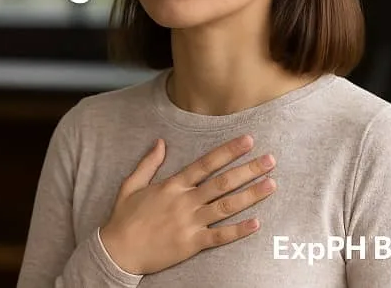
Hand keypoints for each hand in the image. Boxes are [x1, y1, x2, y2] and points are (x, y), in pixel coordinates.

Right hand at [99, 135, 274, 274]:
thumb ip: (149, 163)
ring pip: (226, 206)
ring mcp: (189, 223)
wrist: (118, 250)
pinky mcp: (191, 244)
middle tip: (270, 160)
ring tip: (271, 184)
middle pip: (222, 182)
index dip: (228, 151)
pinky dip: (238, 230)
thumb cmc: (124, 217)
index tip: (248, 140)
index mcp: (172, 185)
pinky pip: (220, 236)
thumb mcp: (131, 184)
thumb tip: (160, 142)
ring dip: (251, 195)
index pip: (206, 163)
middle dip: (248, 169)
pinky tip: (256, 223)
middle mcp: (184, 201)